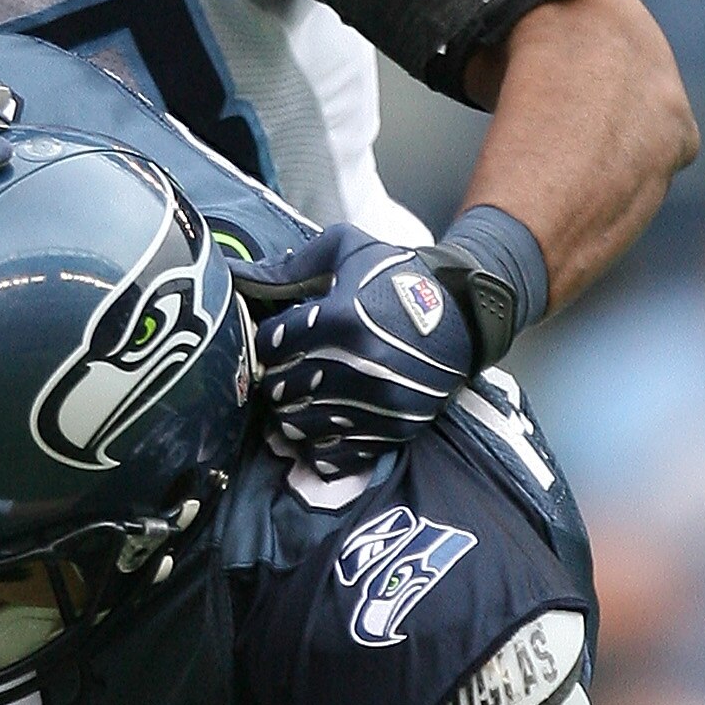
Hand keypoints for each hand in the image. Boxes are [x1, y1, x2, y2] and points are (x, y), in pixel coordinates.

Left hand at [237, 223, 473, 471]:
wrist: (465, 312)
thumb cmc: (399, 277)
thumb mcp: (349, 251)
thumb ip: (292, 264)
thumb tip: (239, 276)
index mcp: (343, 317)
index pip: (272, 344)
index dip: (267, 343)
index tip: (275, 342)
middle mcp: (359, 364)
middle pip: (284, 388)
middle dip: (277, 381)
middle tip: (283, 374)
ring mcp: (377, 402)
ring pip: (303, 425)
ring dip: (292, 415)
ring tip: (298, 401)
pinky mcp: (394, 428)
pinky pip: (338, 453)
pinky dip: (321, 446)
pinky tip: (321, 427)